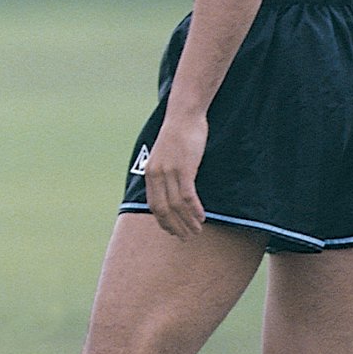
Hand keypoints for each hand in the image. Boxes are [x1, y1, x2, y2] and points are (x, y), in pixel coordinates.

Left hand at [144, 109, 208, 238]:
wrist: (184, 115)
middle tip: (186, 237)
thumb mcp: (165, 156)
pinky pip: (188, 196)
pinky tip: (202, 217)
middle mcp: (156, 175)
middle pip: (164, 210)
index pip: (153, 205)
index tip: (172, 231)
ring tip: (197, 231)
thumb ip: (165, 173)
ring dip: (188, 221)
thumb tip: (171, 190)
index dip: (163, 221)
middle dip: (175, 226)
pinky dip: (195, 210)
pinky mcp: (184, 168)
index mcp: (150, 173)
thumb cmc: (178, 135)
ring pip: (176, 206)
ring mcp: (169, 172)